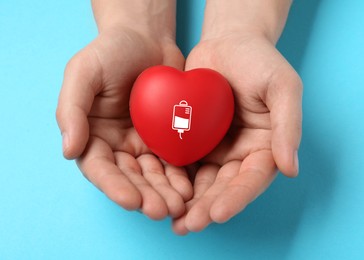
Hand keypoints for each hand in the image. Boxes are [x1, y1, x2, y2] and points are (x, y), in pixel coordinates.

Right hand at [56, 7, 192, 218]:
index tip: (131, 200)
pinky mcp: (167, 138)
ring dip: (165, 192)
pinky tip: (191, 187)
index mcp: (93, 136)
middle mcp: (118, 146)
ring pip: (154, 175)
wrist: (146, 38)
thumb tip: (69, 151)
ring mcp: (144, 144)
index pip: (100, 168)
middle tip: (162, 210)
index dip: (114, 186)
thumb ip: (71, 110)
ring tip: (180, 205)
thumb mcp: (83, 73)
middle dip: (145, 196)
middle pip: (130, 178)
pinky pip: (174, 160)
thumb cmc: (110, 52)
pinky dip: (181, 176)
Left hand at [172, 32, 301, 233]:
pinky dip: (172, 179)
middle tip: (189, 225)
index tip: (218, 213)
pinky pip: (182, 162)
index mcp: (264, 146)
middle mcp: (239, 153)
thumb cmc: (260, 60)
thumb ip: (289, 126)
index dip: (237, 197)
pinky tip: (159, 192)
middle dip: (208, 207)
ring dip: (188, 203)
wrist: (228, 42)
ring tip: (173, 221)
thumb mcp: (283, 86)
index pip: (252, 178)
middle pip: (224, 186)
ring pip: (201, 181)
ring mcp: (215, 148)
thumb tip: (290, 168)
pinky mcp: (192, 139)